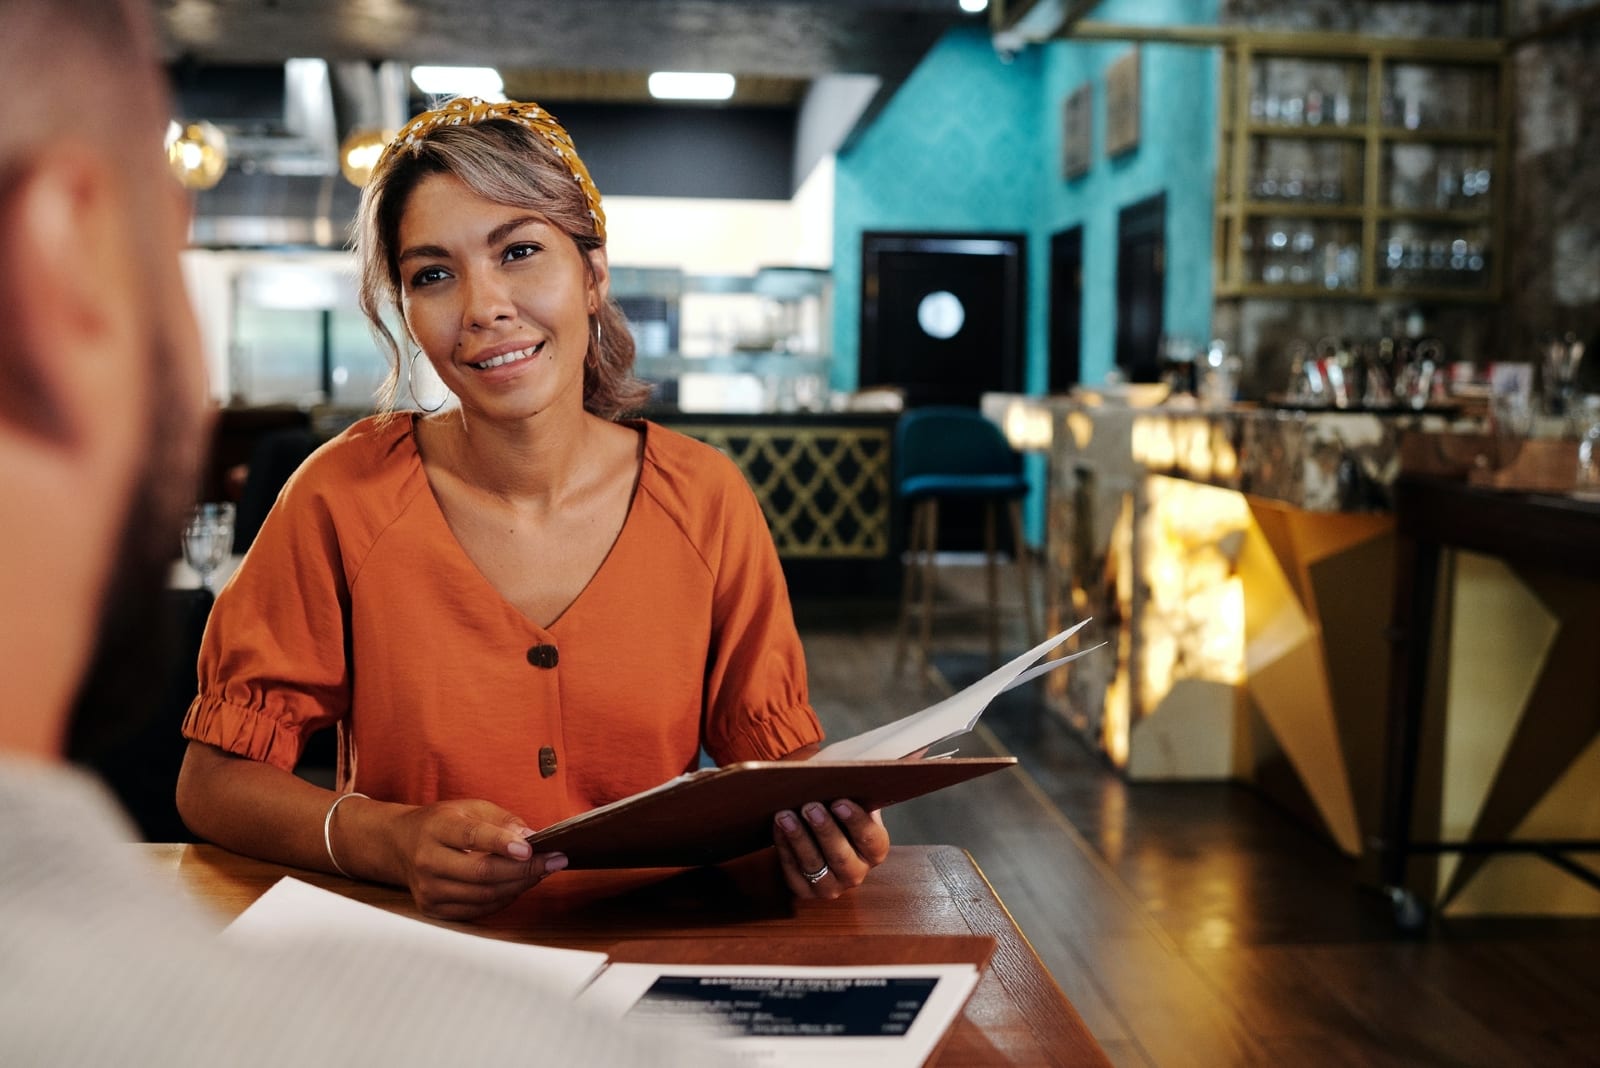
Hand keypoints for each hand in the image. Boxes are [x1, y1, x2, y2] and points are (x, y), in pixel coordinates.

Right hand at [390, 799, 564, 919]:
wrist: (401, 845)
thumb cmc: (442, 823)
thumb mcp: (470, 807)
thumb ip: (502, 820)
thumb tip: (531, 837)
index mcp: (436, 828)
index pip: (472, 837)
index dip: (502, 843)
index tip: (531, 848)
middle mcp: (427, 861)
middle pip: (482, 873)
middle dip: (524, 869)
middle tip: (555, 861)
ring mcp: (429, 889)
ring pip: (484, 895)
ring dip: (520, 885)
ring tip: (543, 871)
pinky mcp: (434, 909)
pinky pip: (479, 909)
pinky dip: (505, 897)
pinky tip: (520, 883)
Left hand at [771, 799, 890, 899]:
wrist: (818, 833)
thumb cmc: (837, 811)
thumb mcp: (851, 801)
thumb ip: (853, 793)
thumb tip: (841, 775)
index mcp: (875, 850)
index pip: (871, 839)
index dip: (856, 821)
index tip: (839, 802)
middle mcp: (856, 873)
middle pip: (841, 855)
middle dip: (824, 830)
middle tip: (810, 806)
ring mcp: (831, 886)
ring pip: (814, 865)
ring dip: (799, 838)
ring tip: (785, 815)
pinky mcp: (805, 891)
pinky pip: (793, 871)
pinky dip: (784, 848)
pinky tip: (777, 827)